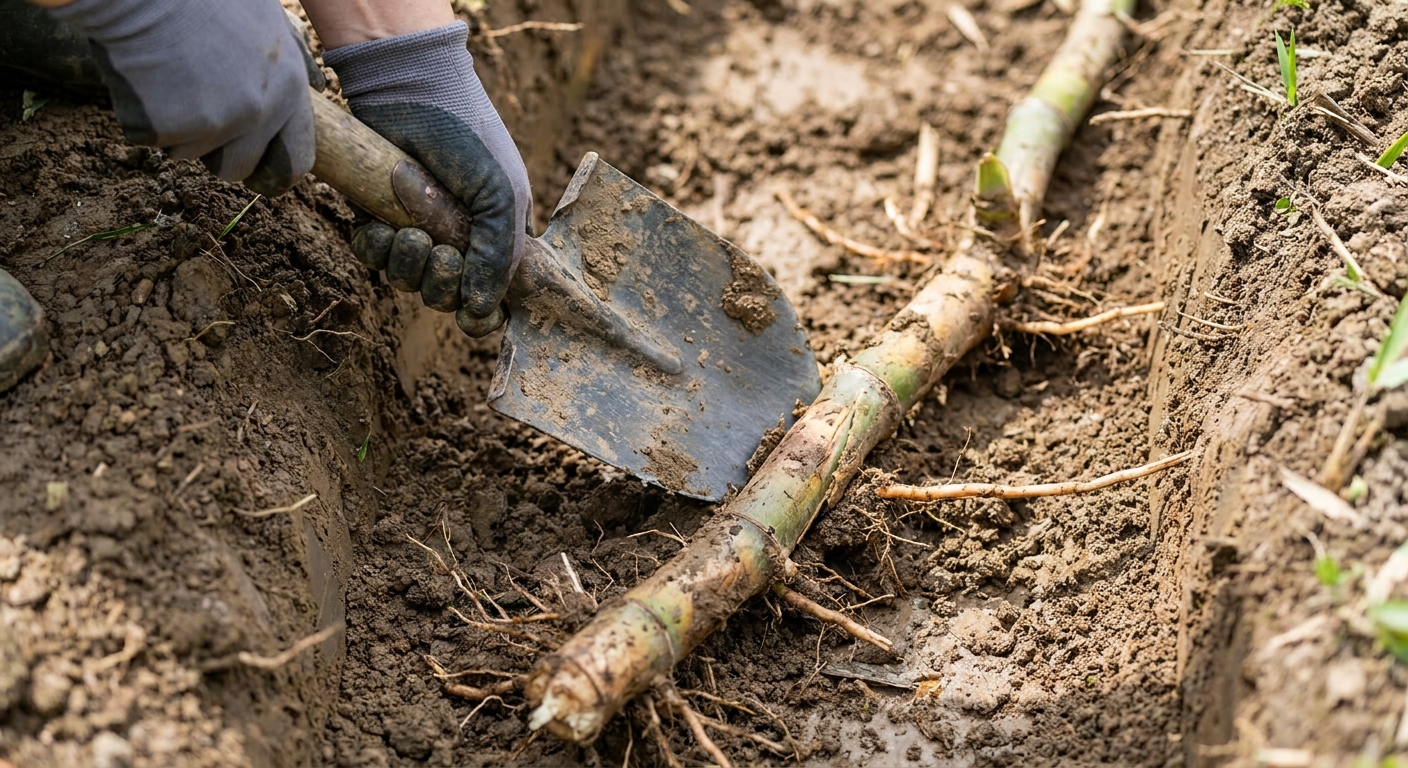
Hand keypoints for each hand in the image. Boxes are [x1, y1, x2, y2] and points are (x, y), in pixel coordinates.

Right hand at [47, 0, 316, 195]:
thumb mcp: (269, 25)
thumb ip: (286, 67)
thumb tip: (314, 91)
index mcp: (288, 89)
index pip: (296, 159)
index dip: (274, 170)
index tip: (259, 174)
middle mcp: (259, 113)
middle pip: (237, 167)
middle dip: (215, 153)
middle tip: (193, 116)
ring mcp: (214, 124)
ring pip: (190, 153)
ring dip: (174, 128)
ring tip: (166, 77)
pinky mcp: (170, 129)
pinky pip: (152, 140)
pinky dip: (141, 116)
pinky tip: (142, 77)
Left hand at [323, 21, 530, 336]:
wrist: (412, 89)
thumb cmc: (468, 137)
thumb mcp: (501, 196)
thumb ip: (499, 256)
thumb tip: (481, 311)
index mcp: (493, 237)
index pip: (488, 296)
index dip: (479, 312)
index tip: (473, 313)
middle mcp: (454, 239)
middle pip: (444, 297)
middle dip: (441, 285)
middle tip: (442, 254)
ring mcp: (414, 229)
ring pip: (407, 281)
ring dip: (408, 267)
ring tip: (411, 234)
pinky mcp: (376, 216)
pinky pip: (372, 258)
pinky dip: (377, 249)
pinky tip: (384, 224)